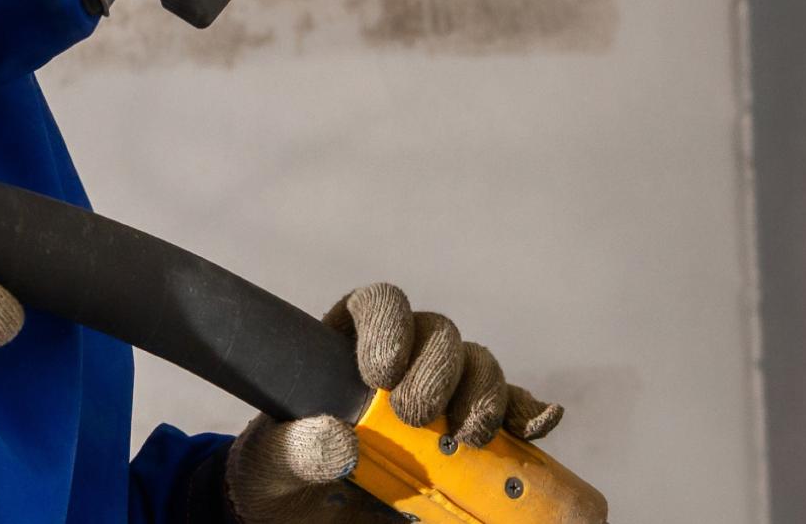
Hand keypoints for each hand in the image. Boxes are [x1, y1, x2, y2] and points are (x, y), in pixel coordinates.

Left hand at [225, 283, 563, 522]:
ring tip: (468, 437)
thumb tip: (340, 439)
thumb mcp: (268, 467)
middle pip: (439, 334)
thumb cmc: (278, 480)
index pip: (378, 304)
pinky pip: (510, 412)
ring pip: (479, 366)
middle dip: (438, 369)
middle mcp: (402, 361)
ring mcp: (442, 397)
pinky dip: (527, 414)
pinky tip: (537, 426)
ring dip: (484, 393)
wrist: (303, 522)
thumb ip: (293, 450)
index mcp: (347, 347)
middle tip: (416, 416)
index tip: (381, 372)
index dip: (388, 323)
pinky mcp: (469, 437)